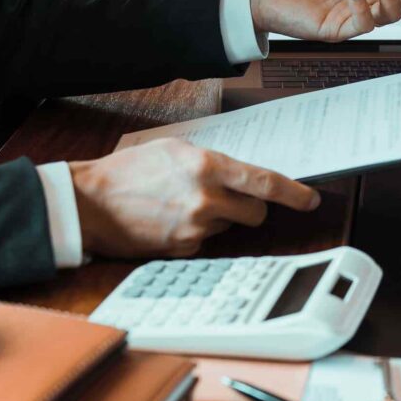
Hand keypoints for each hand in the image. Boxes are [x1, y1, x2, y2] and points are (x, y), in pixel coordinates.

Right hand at [68, 138, 320, 257]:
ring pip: (230, 228)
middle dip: (250, 208)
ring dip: (219, 219)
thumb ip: (214, 162)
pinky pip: (207, 243)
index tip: (311, 199)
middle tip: (228, 199)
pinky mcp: (183, 249)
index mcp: (207, 167)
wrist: (88, 203)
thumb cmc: (130, 171)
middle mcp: (206, 199)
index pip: (266, 182)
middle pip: (256, 213)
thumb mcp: (175, 150)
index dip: (295, 193)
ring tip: (184, 205)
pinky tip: (172, 221)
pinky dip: (198, 234)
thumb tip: (245, 176)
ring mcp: (195, 229)